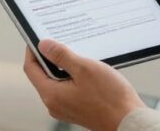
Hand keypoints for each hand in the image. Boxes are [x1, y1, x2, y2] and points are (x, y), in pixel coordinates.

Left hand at [23, 40, 144, 130]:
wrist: (128, 121)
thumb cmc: (110, 98)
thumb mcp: (84, 69)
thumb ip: (61, 56)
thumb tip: (43, 45)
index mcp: (52, 94)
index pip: (31, 68)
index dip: (32, 50)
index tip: (39, 37)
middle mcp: (54, 104)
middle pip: (42, 75)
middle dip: (49, 57)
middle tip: (60, 41)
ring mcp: (64, 108)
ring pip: (55, 81)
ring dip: (62, 66)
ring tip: (76, 54)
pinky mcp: (75, 109)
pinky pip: (66, 88)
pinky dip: (71, 76)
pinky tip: (85, 69)